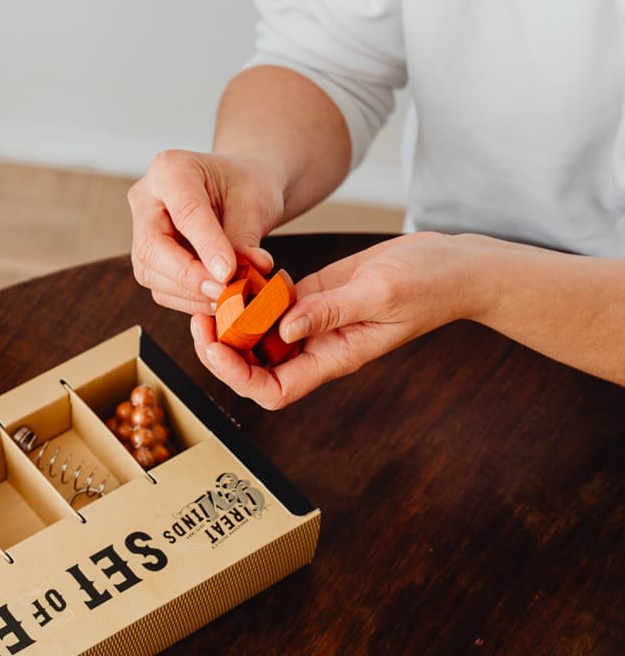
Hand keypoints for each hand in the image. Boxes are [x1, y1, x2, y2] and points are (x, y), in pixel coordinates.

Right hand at [128, 150, 283, 315]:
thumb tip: (246, 274)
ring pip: (150, 272)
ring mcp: (141, 229)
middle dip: (188, 276)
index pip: (185, 212)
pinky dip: (188, 300)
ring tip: (226, 299)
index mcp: (170, 169)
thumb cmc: (246, 186)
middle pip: (152, 246)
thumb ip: (245, 239)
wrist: (240, 189)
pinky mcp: (148, 257)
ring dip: (189, 293)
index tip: (229, 273)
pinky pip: (159, 287)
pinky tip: (215, 300)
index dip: (207, 246)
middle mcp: (147, 198)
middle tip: (223, 292)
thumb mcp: (255, 203)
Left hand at [194, 232, 473, 407]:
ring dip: (233, 320)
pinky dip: (254, 293)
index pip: (275, 390)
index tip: (215, 347)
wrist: (454, 265)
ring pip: (259, 336)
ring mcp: (315, 322)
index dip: (238, 377)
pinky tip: (246, 272)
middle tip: (201, 316)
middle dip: (222, 349)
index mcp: (334, 357)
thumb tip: (285, 328)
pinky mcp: (315, 297)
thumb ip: (332, 310)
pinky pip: (273, 304)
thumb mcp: (380, 292)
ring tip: (215, 292)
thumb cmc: (430, 284)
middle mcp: (318, 346)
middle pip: (256, 368)